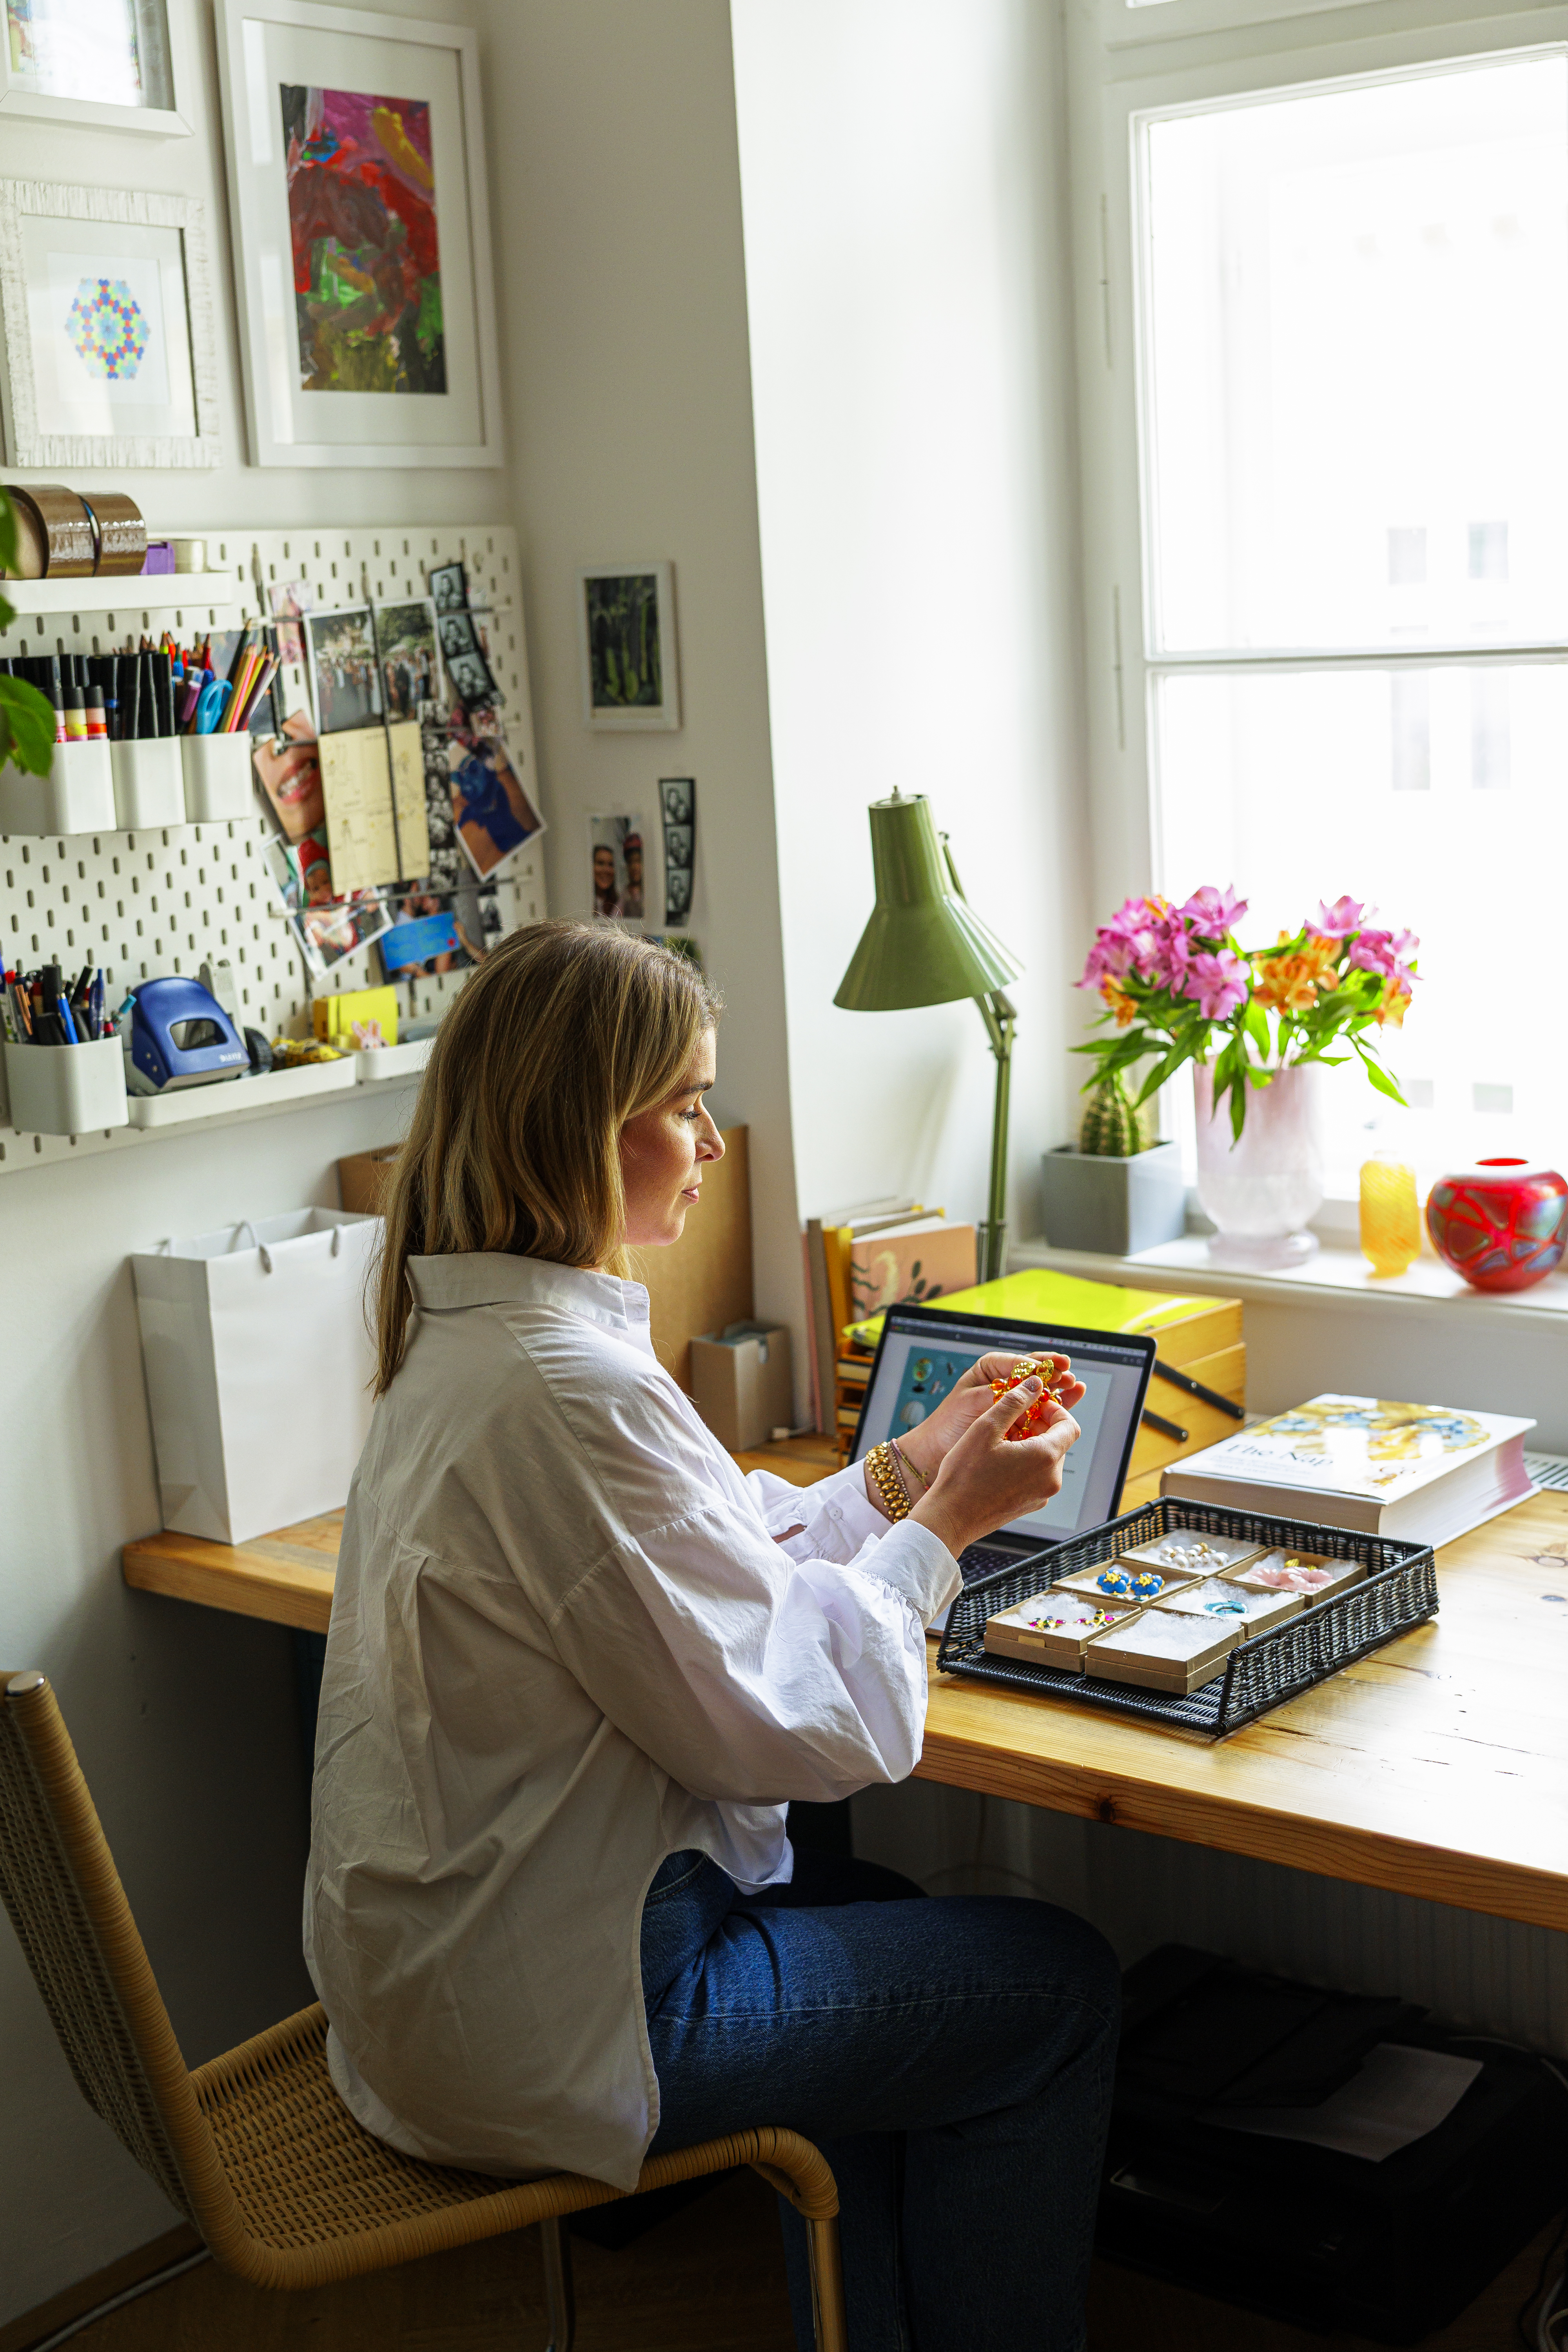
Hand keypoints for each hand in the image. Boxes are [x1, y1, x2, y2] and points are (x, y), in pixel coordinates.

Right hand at [896, 1352, 1085, 1485]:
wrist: (951, 1517)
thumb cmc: (965, 1475)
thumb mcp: (986, 1427)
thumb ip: (1014, 1401)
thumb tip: (1034, 1383)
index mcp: (1045, 1457)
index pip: (1070, 1426)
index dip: (1055, 1410)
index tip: (1034, 1405)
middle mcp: (1050, 1479)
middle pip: (1059, 1442)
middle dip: (1041, 1425)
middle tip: (1013, 1419)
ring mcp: (1042, 1495)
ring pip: (1047, 1459)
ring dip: (1032, 1443)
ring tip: (1002, 1439)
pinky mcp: (1031, 1504)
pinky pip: (1037, 1476)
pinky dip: (1026, 1462)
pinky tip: (1000, 1460)